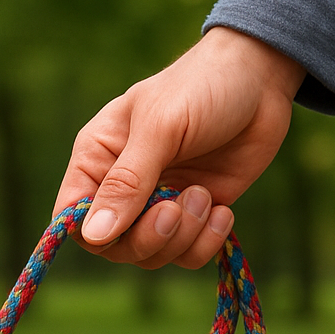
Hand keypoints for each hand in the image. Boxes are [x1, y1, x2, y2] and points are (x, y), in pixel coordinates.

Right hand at [53, 27, 305, 268]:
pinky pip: (188, 254)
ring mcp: (160, 203)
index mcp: (98, 159)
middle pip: (114, 246)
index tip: (124, 227)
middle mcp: (123, 187)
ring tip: (204, 196)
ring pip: (153, 255)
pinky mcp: (195, 214)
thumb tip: (94, 235)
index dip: (93, 233)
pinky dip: (207, 241)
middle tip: (176, 209)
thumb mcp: (160, 128)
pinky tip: (222, 209)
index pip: (72, 217)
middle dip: (148, 237)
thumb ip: (127, 182)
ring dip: (183, 236)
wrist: (261, 78)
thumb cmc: (201, 87)